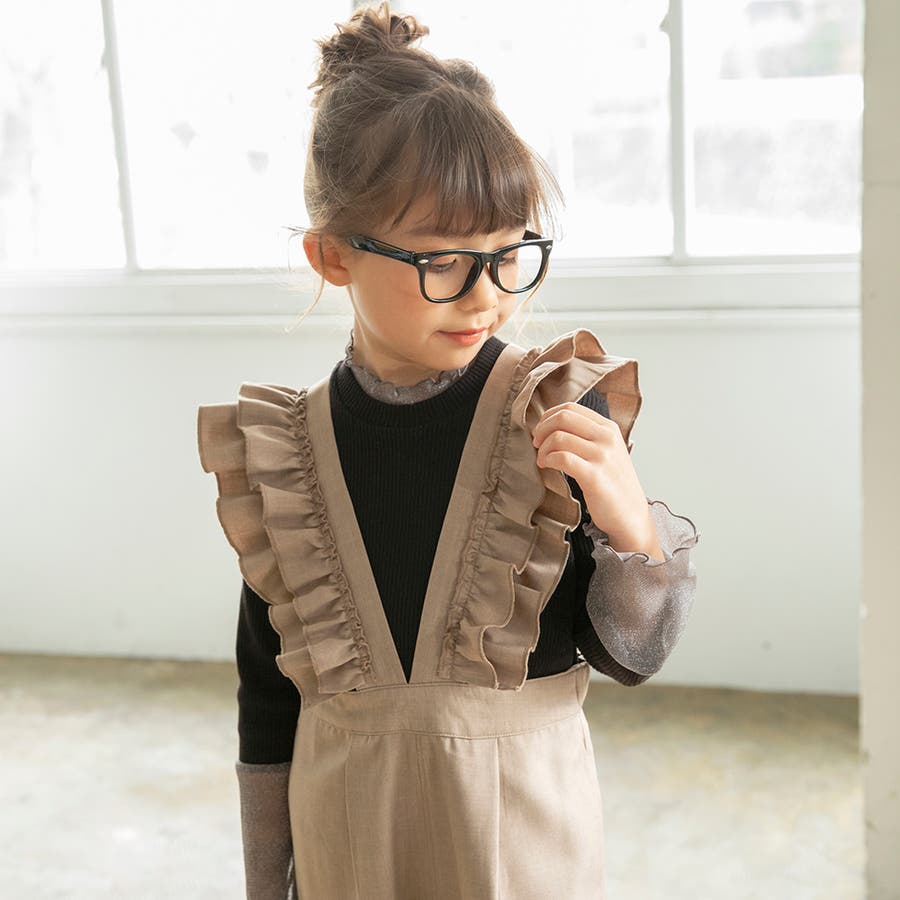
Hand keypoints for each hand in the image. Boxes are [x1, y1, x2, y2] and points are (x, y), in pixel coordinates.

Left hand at [531, 401, 664, 559]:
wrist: (630, 514)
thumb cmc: (613, 483)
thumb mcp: (608, 450)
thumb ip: (587, 435)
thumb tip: (552, 425)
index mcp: (608, 428)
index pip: (571, 407)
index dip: (549, 417)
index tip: (541, 431)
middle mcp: (607, 438)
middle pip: (563, 418)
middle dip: (542, 429)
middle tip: (536, 444)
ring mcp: (602, 456)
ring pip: (559, 437)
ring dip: (543, 449)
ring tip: (542, 460)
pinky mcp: (594, 476)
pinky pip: (562, 458)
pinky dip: (547, 460)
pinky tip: (546, 466)